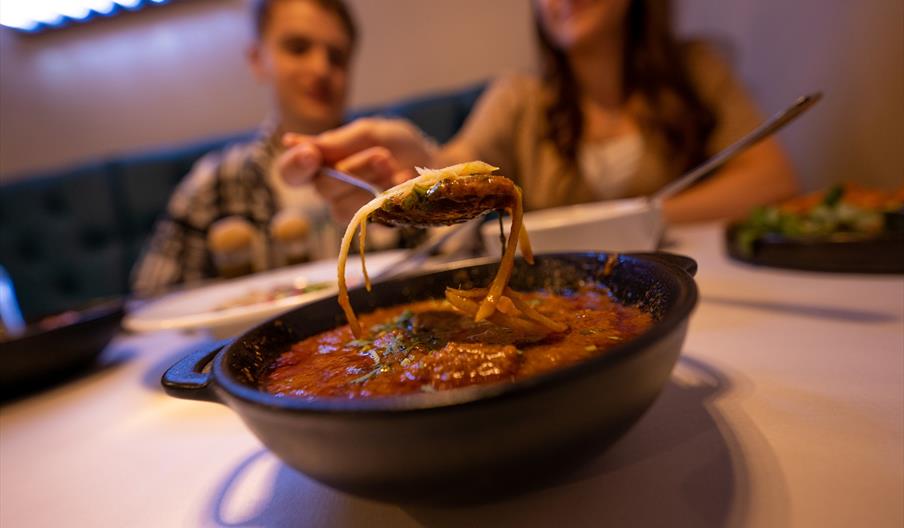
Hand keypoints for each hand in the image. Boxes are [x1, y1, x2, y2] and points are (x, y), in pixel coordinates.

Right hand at [275, 137, 404, 223]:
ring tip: (393, 166)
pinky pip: (369, 215)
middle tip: (382, 155)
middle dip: (354, 168)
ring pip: (345, 205)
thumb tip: (292, 142)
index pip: (291, 172)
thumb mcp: (370, 132)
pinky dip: (388, 195)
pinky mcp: (371, 223)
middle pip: (323, 188)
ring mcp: (350, 209)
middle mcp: (330, 190)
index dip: (294, 165)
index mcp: (322, 163)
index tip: (311, 154)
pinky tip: (400, 182)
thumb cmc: (397, 145)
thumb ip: (338, 140)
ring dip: (372, 182)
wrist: (432, 162)